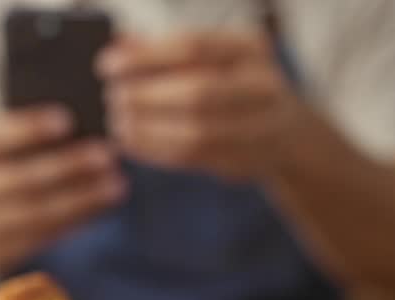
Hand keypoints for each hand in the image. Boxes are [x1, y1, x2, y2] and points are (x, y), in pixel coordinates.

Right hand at [0, 106, 126, 277]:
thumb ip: (14, 138)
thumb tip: (76, 120)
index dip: (27, 128)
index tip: (66, 119)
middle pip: (19, 179)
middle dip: (66, 166)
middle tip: (107, 153)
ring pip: (35, 213)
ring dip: (80, 199)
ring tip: (117, 184)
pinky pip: (42, 237)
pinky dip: (75, 222)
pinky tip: (102, 207)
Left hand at [99, 32, 304, 180]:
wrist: (287, 131)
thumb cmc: (233, 83)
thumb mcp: (211, 57)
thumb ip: (164, 50)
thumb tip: (117, 45)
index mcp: (250, 47)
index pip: (193, 47)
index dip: (146, 56)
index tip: (107, 64)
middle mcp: (262, 84)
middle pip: (197, 92)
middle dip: (146, 97)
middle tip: (112, 98)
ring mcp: (260, 126)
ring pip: (196, 131)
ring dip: (148, 130)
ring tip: (117, 124)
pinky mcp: (246, 159)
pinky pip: (195, 158)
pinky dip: (157, 151)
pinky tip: (132, 143)